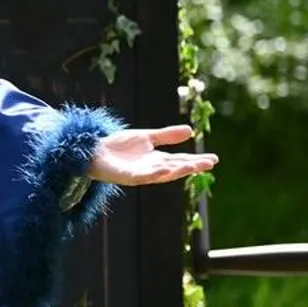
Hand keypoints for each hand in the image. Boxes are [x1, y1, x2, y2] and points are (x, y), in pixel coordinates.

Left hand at [88, 125, 217, 185]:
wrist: (93, 151)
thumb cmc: (119, 146)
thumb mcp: (146, 137)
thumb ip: (166, 136)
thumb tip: (191, 130)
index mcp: (156, 160)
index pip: (180, 160)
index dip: (196, 161)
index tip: (214, 159)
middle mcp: (151, 169)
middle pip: (175, 168)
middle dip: (192, 166)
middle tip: (209, 163)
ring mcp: (139, 173)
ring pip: (162, 174)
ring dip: (177, 170)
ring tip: (192, 166)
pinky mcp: (126, 176)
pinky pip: (141, 177)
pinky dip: (153, 174)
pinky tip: (164, 169)